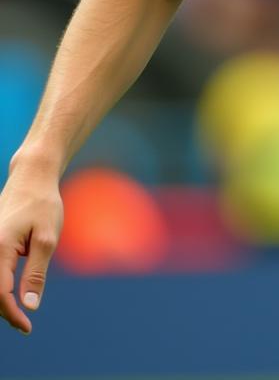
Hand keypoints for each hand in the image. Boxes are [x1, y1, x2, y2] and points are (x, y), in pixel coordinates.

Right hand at [0, 160, 63, 333]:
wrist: (31, 178)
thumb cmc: (43, 204)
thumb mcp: (47, 238)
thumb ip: (36, 272)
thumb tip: (29, 306)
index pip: (0, 293)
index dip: (12, 314)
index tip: (27, 326)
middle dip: (4, 311)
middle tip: (24, 324)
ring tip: (18, 314)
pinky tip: (10, 295)